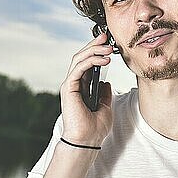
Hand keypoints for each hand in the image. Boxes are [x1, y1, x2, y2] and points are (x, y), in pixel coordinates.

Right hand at [59, 32, 113, 146]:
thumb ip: (104, 94)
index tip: (109, 43)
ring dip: (94, 51)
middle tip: (106, 37)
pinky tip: (103, 59)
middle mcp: (74, 84)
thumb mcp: (105, 107)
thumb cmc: (94, 128)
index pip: (87, 63)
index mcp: (82, 88)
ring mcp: (70, 85)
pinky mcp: (68, 88)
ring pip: (79, 60)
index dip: (96, 51)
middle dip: (94, 45)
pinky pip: (78, 68)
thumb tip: (106, 82)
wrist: (87, 141)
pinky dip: (90, 61)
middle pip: (82, 58)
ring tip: (108, 48)